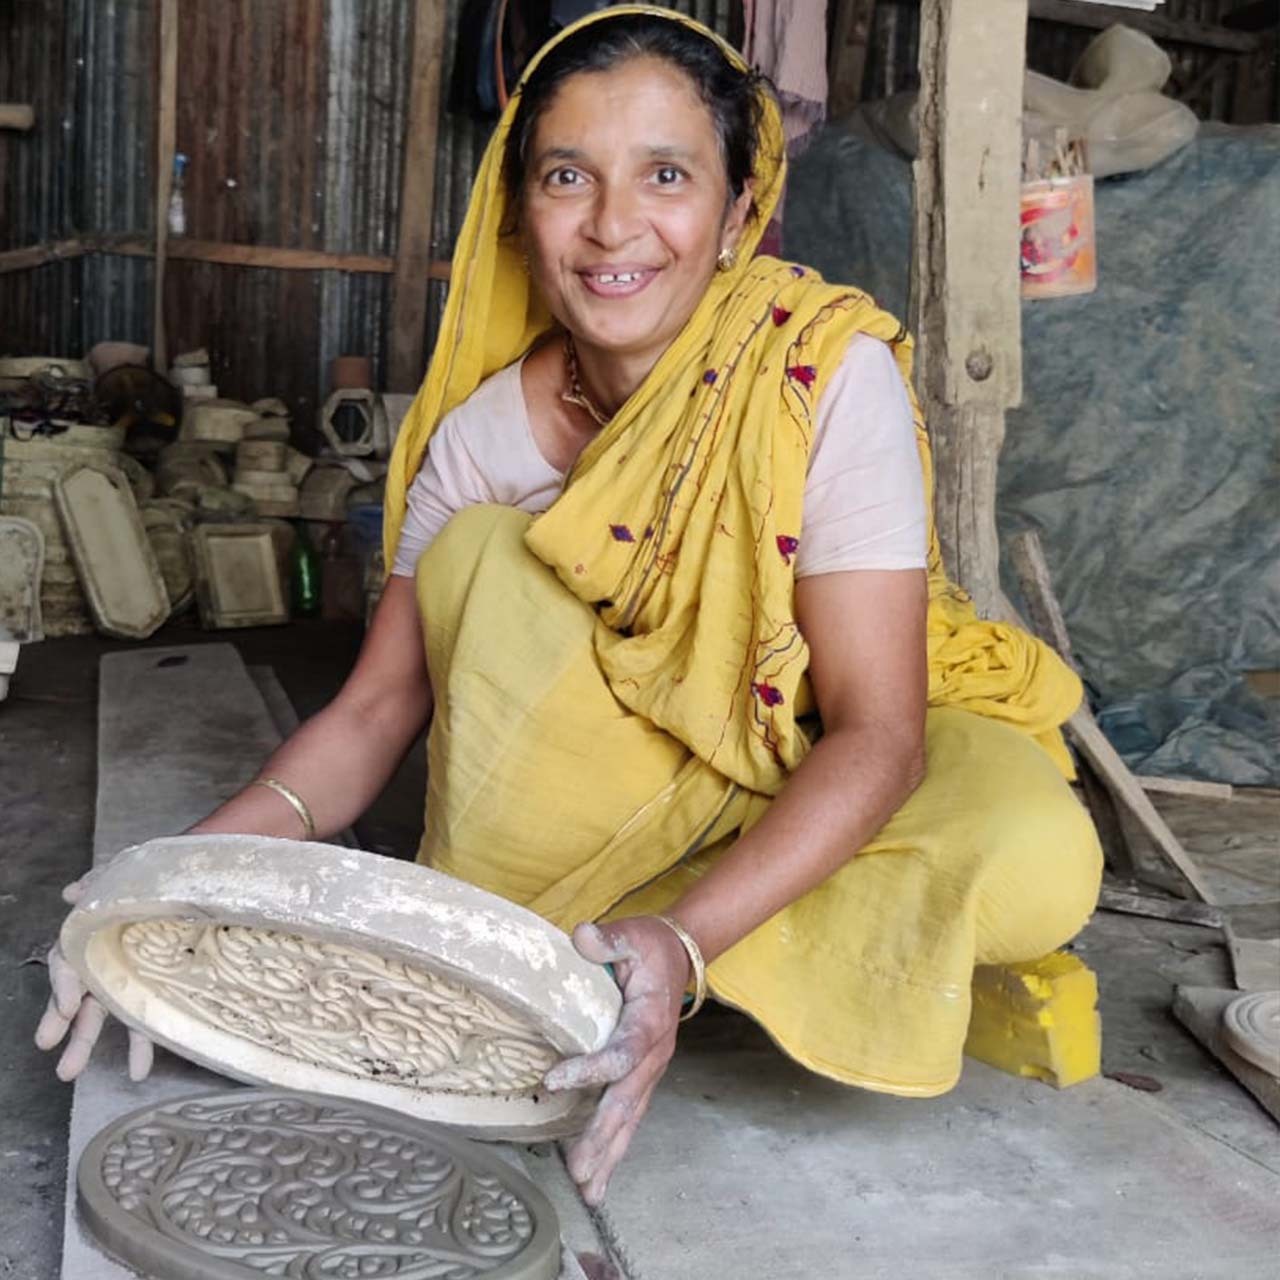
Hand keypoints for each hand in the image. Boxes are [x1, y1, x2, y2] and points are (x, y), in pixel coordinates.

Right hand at [33, 874, 153, 1081]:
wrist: (190, 887)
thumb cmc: (150, 882)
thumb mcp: (125, 874)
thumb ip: (99, 884)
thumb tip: (72, 893)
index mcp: (90, 937)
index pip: (67, 962)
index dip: (63, 984)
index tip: (64, 1007)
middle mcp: (100, 963)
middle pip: (75, 995)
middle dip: (59, 1022)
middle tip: (46, 1044)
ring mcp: (123, 982)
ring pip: (100, 1016)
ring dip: (84, 1044)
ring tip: (68, 1073)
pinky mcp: (148, 994)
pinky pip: (141, 1023)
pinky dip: (140, 1048)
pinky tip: (139, 1072)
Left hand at [544, 917, 691, 1204]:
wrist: (681, 955)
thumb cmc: (649, 946)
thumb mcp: (631, 935)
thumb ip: (608, 940)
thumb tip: (582, 936)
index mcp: (648, 1022)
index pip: (620, 1054)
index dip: (589, 1069)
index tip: (552, 1079)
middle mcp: (654, 1054)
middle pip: (627, 1102)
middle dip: (602, 1138)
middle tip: (577, 1170)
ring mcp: (651, 1069)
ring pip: (631, 1118)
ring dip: (610, 1154)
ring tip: (589, 1190)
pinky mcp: (643, 1075)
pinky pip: (631, 1115)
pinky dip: (616, 1146)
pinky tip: (599, 1173)